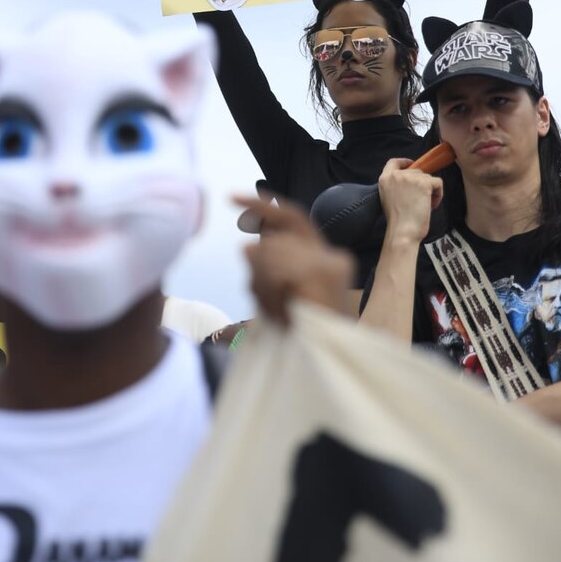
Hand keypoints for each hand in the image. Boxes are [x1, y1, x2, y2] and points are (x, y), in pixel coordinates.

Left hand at [234, 194, 354, 325]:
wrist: (330, 364)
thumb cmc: (302, 337)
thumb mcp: (274, 299)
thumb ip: (263, 270)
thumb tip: (245, 248)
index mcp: (318, 256)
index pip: (288, 217)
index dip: (260, 206)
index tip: (229, 197)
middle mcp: (330, 255)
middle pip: (270, 242)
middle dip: (258, 273)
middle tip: (268, 301)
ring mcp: (330, 263)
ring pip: (270, 254)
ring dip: (264, 288)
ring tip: (281, 314)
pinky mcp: (327, 272)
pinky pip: (279, 270)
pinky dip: (273, 293)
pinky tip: (286, 310)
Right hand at [378, 158, 442, 246]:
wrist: (402, 231)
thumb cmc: (397, 221)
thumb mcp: (389, 198)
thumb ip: (396, 186)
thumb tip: (412, 182)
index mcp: (385, 179)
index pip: (394, 162)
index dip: (404, 162)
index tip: (411, 165)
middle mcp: (396, 175)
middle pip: (416, 171)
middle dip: (422, 184)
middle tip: (420, 200)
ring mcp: (410, 178)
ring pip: (428, 178)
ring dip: (430, 191)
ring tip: (424, 206)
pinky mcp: (424, 183)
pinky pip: (438, 182)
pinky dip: (438, 194)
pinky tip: (432, 205)